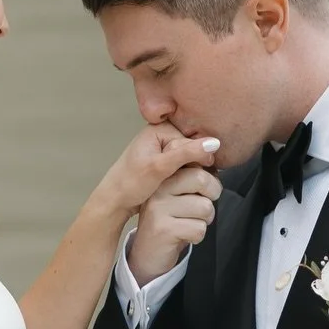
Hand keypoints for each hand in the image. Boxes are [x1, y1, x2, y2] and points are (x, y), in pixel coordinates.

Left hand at [97, 125, 221, 231]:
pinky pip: (184, 165)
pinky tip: (178, 186)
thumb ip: (187, 153)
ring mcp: (163, 147)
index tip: (189, 176)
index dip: (198, 160)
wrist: (115, 201)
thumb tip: (214, 142)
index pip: (194, 140)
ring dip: (190, 173)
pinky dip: (185, 176)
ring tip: (179, 185)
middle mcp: (162, 134)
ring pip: (191, 159)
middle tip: (180, 182)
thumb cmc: (130, 184)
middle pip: (194, 149)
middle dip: (193, 167)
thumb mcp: (159, 167)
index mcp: (160, 128)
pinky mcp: (164, 160)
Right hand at [125, 141, 223, 284]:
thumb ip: (194, 177)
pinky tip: (184, 236)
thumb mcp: (179, 194)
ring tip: (190, 222)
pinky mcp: (163, 229)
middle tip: (204, 206)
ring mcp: (158, 208)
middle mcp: (157, 188)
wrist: (147, 254)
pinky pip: (199, 228)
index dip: (210, 177)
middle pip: (201, 179)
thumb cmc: (170, 221)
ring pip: (205, 206)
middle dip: (212, 195)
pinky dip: (198, 236)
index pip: (195, 162)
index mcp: (163, 176)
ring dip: (205, 220)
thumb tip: (215, 157)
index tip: (204, 189)